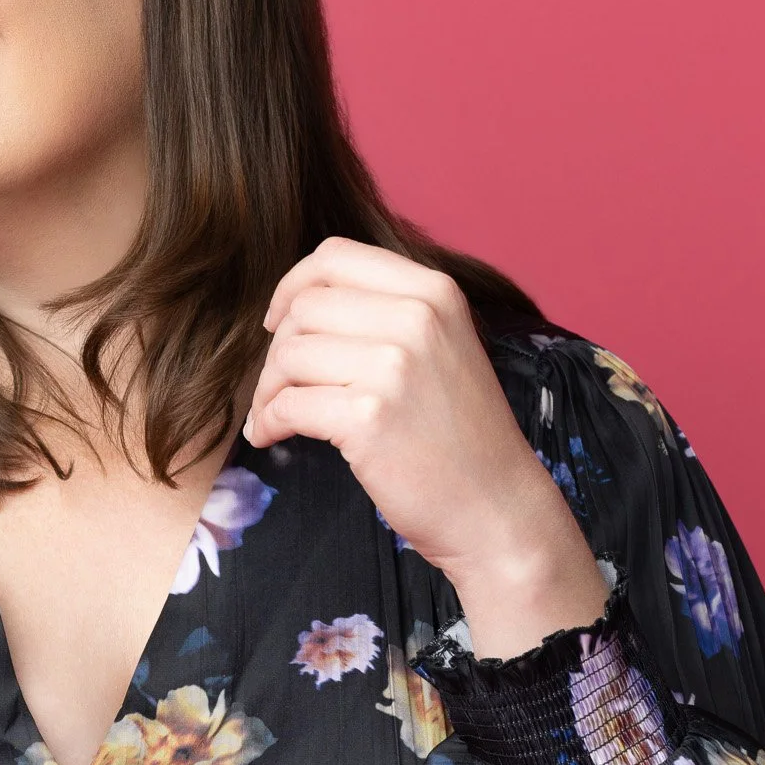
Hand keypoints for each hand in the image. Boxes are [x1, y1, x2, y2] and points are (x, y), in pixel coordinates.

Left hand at [244, 238, 608, 658]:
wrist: (496, 508)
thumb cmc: (459, 437)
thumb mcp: (441, 349)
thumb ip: (386, 315)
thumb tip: (295, 304)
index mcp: (434, 292)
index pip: (335, 257)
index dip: (291, 286)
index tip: (277, 321)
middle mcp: (417, 318)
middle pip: (304, 308)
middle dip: (277, 351)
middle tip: (278, 388)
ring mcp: (394, 366)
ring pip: (289, 353)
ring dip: (268, 389)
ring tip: (274, 416)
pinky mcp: (368, 416)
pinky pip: (287, 403)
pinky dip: (268, 421)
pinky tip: (272, 436)